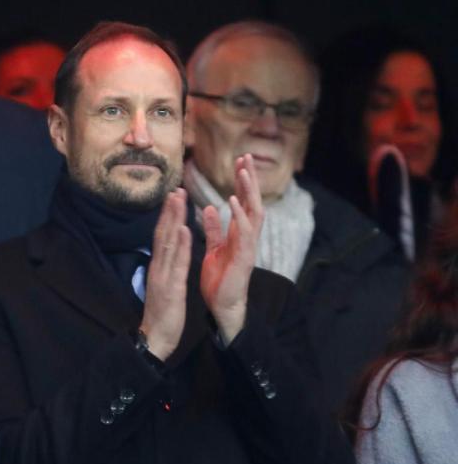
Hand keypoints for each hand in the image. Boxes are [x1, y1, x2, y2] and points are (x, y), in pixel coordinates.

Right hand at [140, 189, 191, 360]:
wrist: (155, 338)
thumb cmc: (161, 314)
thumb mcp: (163, 286)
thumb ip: (165, 269)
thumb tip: (167, 255)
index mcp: (158, 267)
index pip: (162, 237)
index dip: (167, 217)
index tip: (173, 198)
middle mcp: (158, 267)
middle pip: (162, 234)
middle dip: (170, 211)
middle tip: (176, 189)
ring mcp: (163, 275)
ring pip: (168, 243)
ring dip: (173, 220)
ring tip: (179, 200)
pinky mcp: (171, 286)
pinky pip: (176, 263)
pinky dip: (180, 244)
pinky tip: (184, 229)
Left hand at [200, 154, 263, 343]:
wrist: (222, 306)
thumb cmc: (220, 279)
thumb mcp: (214, 248)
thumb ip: (214, 229)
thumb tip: (209, 208)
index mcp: (239, 234)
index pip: (245, 203)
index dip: (243, 183)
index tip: (240, 162)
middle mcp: (247, 238)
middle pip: (253, 202)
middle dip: (251, 180)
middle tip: (247, 157)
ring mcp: (248, 247)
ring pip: (254, 213)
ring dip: (249, 191)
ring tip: (244, 171)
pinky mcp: (244, 258)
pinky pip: (244, 234)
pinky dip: (240, 216)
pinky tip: (234, 201)